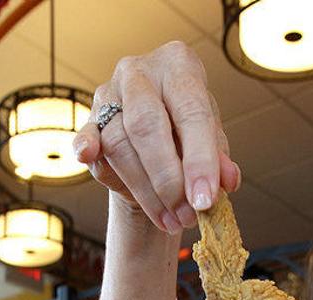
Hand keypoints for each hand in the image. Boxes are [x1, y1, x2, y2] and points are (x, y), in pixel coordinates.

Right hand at [72, 41, 240, 234]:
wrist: (152, 131)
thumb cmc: (185, 129)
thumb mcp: (210, 138)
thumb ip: (219, 157)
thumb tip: (227, 181)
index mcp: (179, 65)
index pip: (191, 112)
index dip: (200, 160)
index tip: (206, 199)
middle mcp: (139, 72)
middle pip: (147, 125)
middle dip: (168, 179)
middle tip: (186, 215)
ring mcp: (108, 93)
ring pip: (119, 143)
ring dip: (145, 190)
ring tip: (171, 220)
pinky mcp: (88, 118)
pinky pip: (86, 137)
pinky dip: (87, 149)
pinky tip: (88, 159)